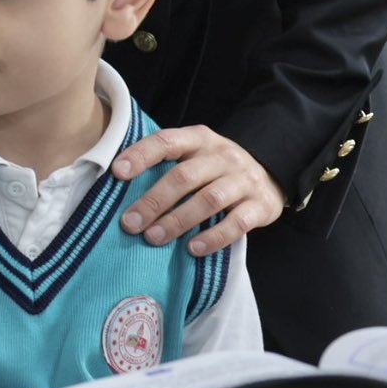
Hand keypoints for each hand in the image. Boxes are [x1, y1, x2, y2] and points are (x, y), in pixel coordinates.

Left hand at [113, 125, 285, 255]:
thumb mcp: (194, 155)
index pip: (167, 141)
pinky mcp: (260, 206)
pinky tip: (192, 248)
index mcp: (200, 139)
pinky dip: (214, 237)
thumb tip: (118, 186)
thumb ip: (166, 163)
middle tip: (130, 223)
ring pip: (209, 199)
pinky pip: (237, 223)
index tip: (117, 173)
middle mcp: (223, 156)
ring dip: (178, 221)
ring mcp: (244, 180)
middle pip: (184, 176)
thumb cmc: (215, 169)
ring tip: (154, 238)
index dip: (141, 155)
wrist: (269, 175)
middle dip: (154, 201)